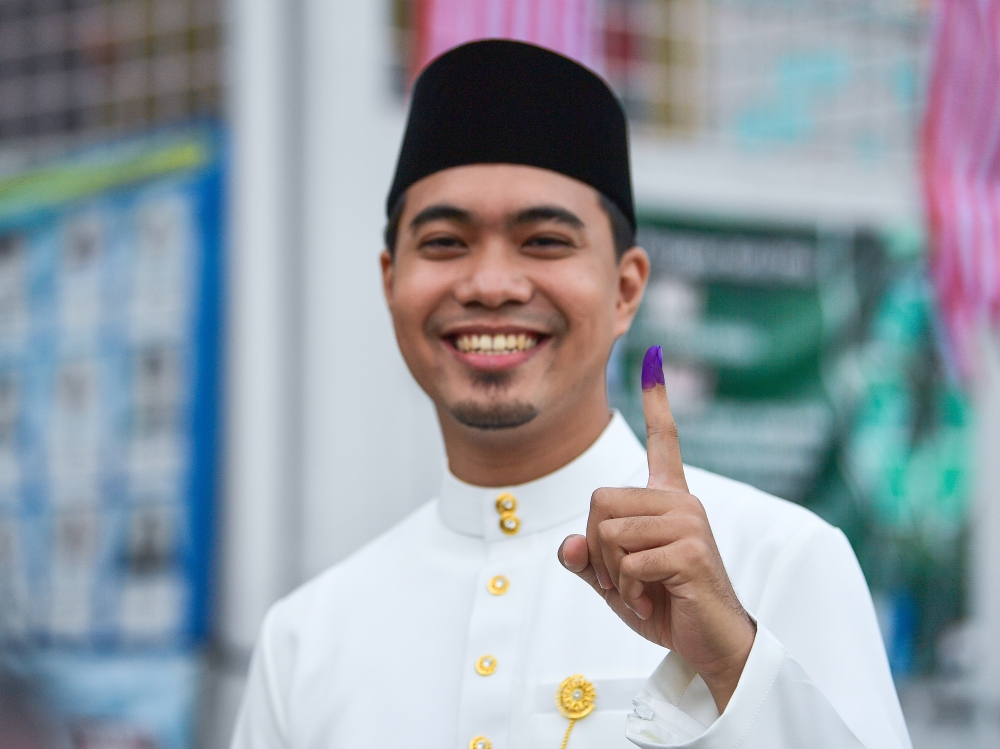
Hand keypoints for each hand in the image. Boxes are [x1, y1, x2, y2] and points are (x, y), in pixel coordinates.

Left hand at [558, 346, 754, 711]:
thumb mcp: (615, 580)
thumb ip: (588, 559)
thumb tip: (568, 544)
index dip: (658, 400)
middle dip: (596, 549)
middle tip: (622, 578)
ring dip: (612, 574)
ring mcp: (689, 522)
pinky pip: (628, 561)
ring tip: (641, 589)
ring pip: (608, 532)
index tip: (655, 358)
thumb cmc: (664, 605)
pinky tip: (652, 599)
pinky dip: (627, 589)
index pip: (665, 441)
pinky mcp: (690, 550)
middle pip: (599, 501)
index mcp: (668, 500)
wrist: (709, 645)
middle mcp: (682, 501)